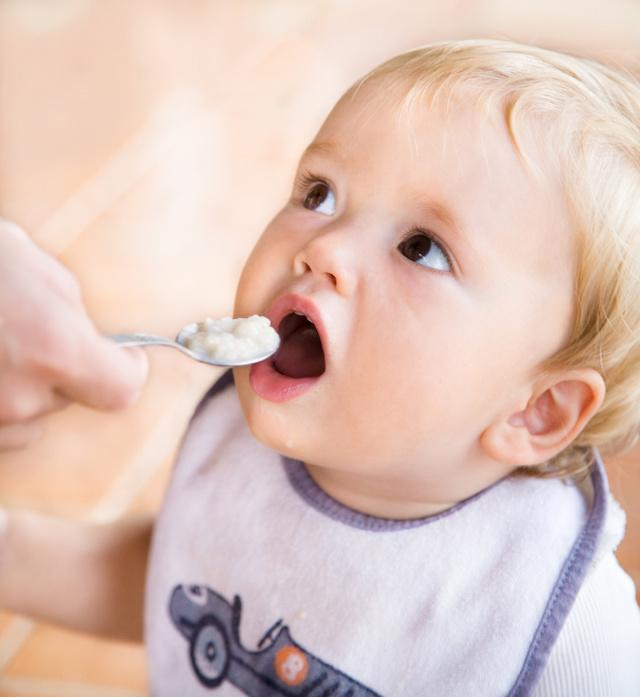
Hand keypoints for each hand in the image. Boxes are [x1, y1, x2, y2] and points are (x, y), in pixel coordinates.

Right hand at [0, 219, 147, 449]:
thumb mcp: (33, 266)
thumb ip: (70, 310)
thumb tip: (86, 337)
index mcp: (54, 348)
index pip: (120, 390)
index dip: (126, 370)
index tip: (124, 357)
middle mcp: (19, 398)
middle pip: (66, 400)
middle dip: (59, 370)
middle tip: (25, 330)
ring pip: (24, 419)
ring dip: (18, 391)